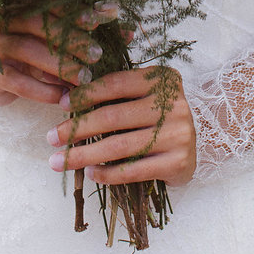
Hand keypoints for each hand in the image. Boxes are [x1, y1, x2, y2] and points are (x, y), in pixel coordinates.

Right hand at [0, 1, 119, 106]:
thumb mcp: (59, 41)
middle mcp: (4, 17)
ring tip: (85, 77)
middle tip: (98, 54)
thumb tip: (128, 32)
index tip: (109, 15)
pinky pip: (17, 81)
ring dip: (60, 64)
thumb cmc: (35, 54)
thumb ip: (88, 33)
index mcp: (22, 0)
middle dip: (72, 38)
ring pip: (27, 49)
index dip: (81, 8)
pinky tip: (63, 97)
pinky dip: (42, 89)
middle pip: (39, 22)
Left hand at [47, 66, 197, 186]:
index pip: (117, 84)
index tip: (63, 105)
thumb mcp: (145, 95)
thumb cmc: (161, 115)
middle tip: (52, 138)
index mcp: (162, 79)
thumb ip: (117, 93)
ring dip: (84, 155)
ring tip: (60, 161)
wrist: (202, 143)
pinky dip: (108, 173)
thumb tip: (68, 98)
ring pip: (120, 146)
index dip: (87, 94)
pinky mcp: (178, 161)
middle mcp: (173, 104)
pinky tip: (90, 174)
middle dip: (77, 129)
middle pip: (114, 117)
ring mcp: (178, 133)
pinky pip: (134, 170)